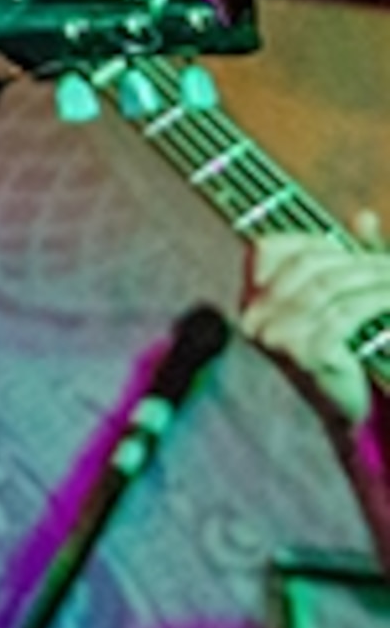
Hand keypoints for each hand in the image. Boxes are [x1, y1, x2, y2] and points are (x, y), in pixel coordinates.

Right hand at [243, 219, 389, 425]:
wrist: (351, 411)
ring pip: (329, 288)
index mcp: (252, 301)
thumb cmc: (346, 351)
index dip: (311, 241)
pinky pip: (344, 314)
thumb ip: (350, 260)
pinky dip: (375, 302)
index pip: (269, 249)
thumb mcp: (341, 300)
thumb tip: (366, 217)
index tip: (347, 248)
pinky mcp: (305, 354)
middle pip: (307, 268)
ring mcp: (276, 337)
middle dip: (352, 260)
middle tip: (387, 263)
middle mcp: (254, 317)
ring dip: (371, 279)